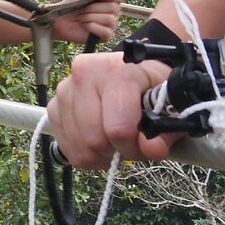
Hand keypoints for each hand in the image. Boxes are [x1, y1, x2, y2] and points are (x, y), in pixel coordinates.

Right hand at [48, 50, 178, 168]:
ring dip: (101, 155)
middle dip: (117, 152)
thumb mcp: (171, 103)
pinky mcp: (54, 106)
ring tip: (116, 142)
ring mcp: (64, 91)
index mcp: (114, 70)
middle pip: (94, 139)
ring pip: (79, 146)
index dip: (136, 147)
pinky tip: (99, 142)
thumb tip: (151, 148)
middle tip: (131, 146)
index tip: (148, 146)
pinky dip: (85, 153)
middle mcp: (82, 75)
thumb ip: (166, 129)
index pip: (118, 128)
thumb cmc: (153, 87)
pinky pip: (66, 146)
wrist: (132, 73)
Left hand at [52, 0, 122, 43]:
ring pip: (108, 19)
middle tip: (82, 10)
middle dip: (92, 7)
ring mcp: (110, 25)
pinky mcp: (105, 36)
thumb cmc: (72, 6)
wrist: (60, 20)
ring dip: (90, 17)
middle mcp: (113, 13)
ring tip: (82, 18)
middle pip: (113, 8)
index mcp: (110, 1)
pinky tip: (85, 26)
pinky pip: (105, 31)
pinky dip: (92, 27)